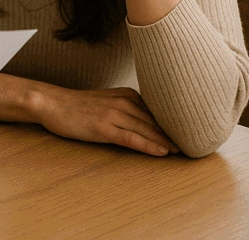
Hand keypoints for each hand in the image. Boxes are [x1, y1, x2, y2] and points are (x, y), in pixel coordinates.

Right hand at [36, 85, 178, 156]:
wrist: (53, 103)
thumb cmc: (79, 105)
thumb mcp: (108, 101)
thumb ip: (128, 108)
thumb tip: (150, 122)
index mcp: (127, 95)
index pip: (158, 112)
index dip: (174, 125)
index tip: (191, 134)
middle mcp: (124, 102)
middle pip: (156, 122)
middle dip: (175, 134)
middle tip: (195, 146)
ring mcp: (114, 114)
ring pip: (147, 131)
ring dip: (167, 142)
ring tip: (184, 152)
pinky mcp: (104, 127)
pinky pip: (131, 139)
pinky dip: (149, 146)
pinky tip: (162, 152)